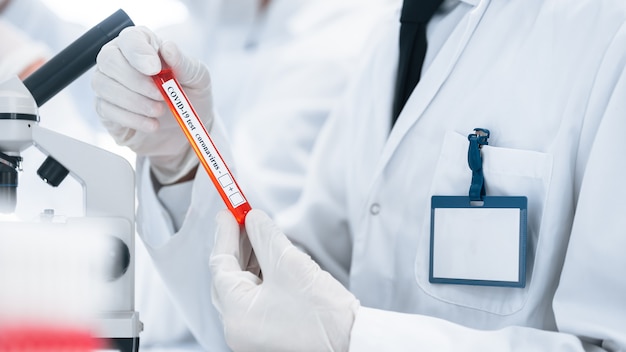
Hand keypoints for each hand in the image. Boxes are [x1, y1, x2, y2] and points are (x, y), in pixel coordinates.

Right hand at [92, 26, 213, 183]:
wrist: (186, 127)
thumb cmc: (190, 94)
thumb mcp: (197, 77)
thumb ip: (183, 62)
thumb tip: (168, 48)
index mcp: (144, 43)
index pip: (129, 38)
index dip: (138, 52)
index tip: (155, 69)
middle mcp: (120, 58)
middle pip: (109, 59)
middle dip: (136, 81)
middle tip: (160, 96)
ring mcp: (108, 83)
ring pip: (103, 85)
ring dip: (134, 101)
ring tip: (159, 111)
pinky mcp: (106, 108)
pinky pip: (106, 109)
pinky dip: (131, 119)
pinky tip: (152, 124)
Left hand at [210, 209, 358, 351]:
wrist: (353, 343)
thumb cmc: (324, 314)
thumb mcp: (289, 264)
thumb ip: (265, 237)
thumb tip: (253, 219)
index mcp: (237, 314)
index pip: (221, 266)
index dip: (225, 235)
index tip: (229, 212)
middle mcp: (238, 328)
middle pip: (229, 277)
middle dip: (237, 245)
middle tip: (243, 219)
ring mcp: (253, 333)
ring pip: (244, 287)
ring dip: (250, 259)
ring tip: (258, 234)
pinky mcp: (269, 332)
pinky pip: (257, 298)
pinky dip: (261, 276)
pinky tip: (270, 257)